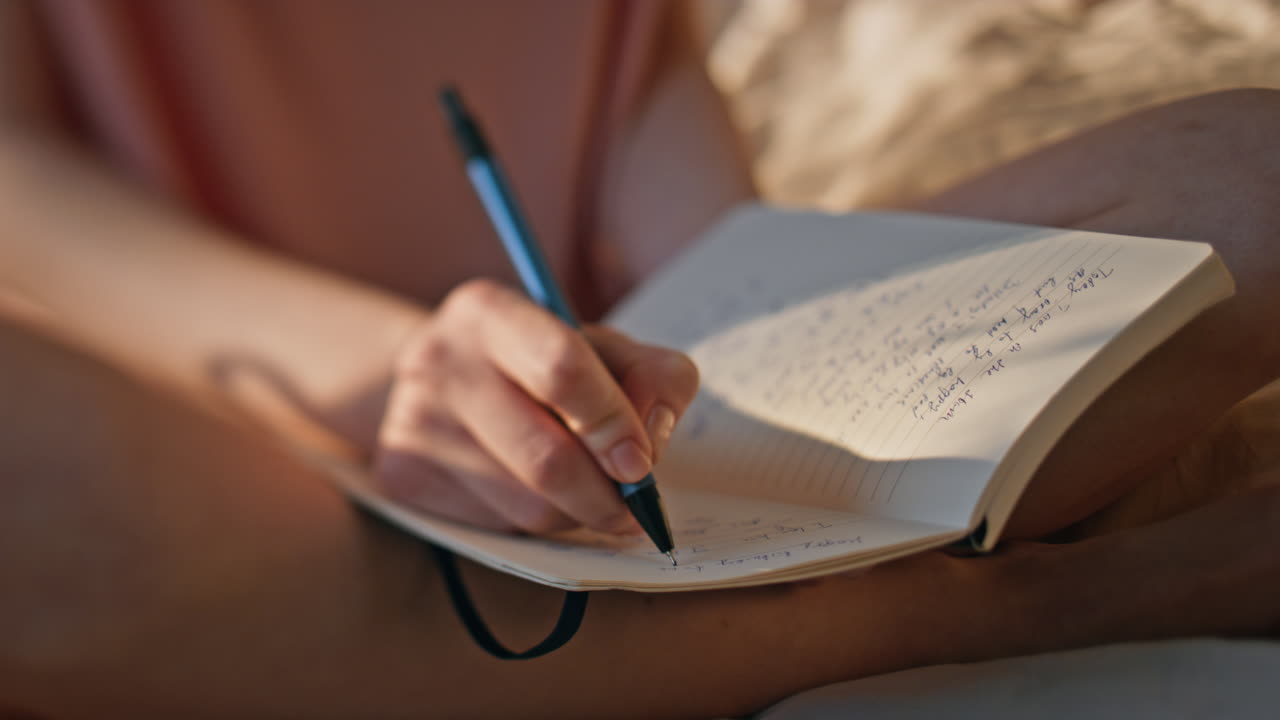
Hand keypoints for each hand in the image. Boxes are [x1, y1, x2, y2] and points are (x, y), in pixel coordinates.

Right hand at [373, 278, 698, 534]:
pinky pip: (497, 525)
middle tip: (634, 507)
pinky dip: (535, 521)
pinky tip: (534, 491)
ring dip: (575, 513)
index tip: (642, 464)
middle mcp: (437, 360)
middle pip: (546, 457)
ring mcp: (411, 421)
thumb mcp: (602, 348)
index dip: (613, 424)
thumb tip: (652, 434)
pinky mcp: (400, 475)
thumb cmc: (537, 364)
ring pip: (527, 506)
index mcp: (488, 311)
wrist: (442, 380)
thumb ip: (653, 376)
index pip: (562, 369)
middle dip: (605, 494)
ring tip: (584, 491)